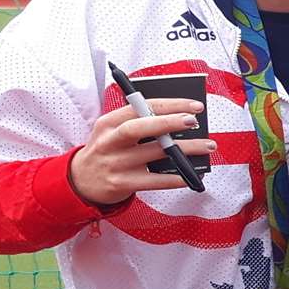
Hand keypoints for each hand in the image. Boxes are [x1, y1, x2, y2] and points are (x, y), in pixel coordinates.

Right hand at [68, 97, 215, 207]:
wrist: (81, 181)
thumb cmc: (108, 151)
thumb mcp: (112, 131)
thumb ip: (139, 123)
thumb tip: (182, 118)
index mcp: (109, 122)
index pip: (140, 107)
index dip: (168, 104)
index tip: (194, 105)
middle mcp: (110, 141)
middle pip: (140, 127)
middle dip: (169, 122)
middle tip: (194, 121)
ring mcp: (115, 163)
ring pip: (154, 154)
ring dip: (185, 150)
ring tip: (207, 146)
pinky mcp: (121, 184)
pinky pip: (154, 181)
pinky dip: (175, 178)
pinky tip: (191, 174)